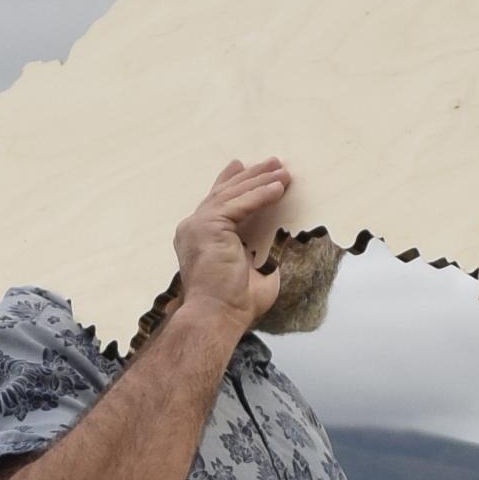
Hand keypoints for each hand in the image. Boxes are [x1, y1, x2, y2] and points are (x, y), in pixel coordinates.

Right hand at [165, 158, 293, 346]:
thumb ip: (263, 252)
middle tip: (273, 162)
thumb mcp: (255, 270)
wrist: (217, 317)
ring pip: (233, 194)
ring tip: (283, 172)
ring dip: (260, 180)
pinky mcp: (208, 226)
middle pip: (225, 192)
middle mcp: (193, 227)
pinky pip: (240, 204)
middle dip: (251, 176)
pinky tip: (278, 188)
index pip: (217, 202)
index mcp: (200, 238)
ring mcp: (197, 225)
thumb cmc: (235, 304)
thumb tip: (285, 241)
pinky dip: (260, 195)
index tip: (241, 165)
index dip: (231, 182)